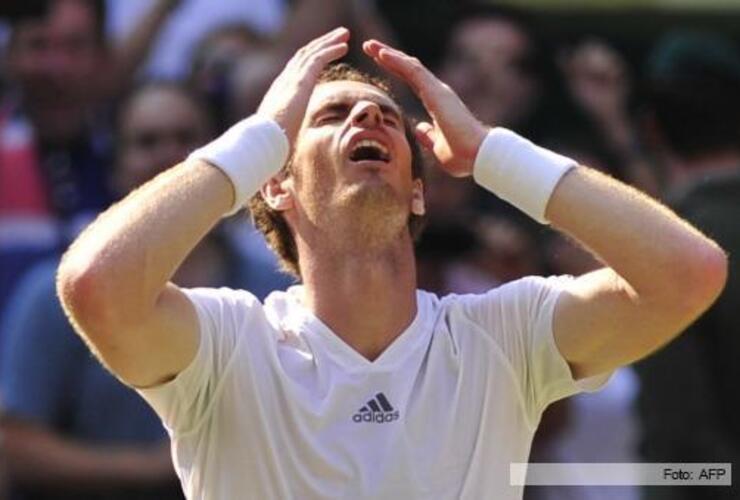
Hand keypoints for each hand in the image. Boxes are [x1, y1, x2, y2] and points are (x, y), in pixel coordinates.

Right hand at [257, 27, 349, 147]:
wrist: (262, 142)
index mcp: (278, 94)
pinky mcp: (301, 81)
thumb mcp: (278, 142)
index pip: (294, 71)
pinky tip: (345, 46)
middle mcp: (283, 82)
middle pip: (303, 56)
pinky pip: (318, 59)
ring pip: (311, 52)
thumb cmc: (268, 147)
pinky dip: (331, 50)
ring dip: (329, 41)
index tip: (320, 54)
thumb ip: (283, 143)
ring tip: (345, 34)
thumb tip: (281, 169)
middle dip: (320, 44)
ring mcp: (290, 80)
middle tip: (337, 36)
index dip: (308, 60)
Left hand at [363, 39, 487, 176]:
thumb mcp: (438, 147)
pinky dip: (396, 61)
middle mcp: (437, 92)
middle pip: (409, 68)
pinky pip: (413, 72)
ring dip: (389, 54)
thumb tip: (419, 129)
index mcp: (436, 102)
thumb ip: (428, 136)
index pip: (411, 80)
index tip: (378, 60)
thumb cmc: (462, 156)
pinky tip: (381, 54)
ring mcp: (437, 90)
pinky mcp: (436, 92)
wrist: (478, 155)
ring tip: (371, 46)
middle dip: (389, 56)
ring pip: (409, 65)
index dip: (395, 69)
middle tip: (370, 46)